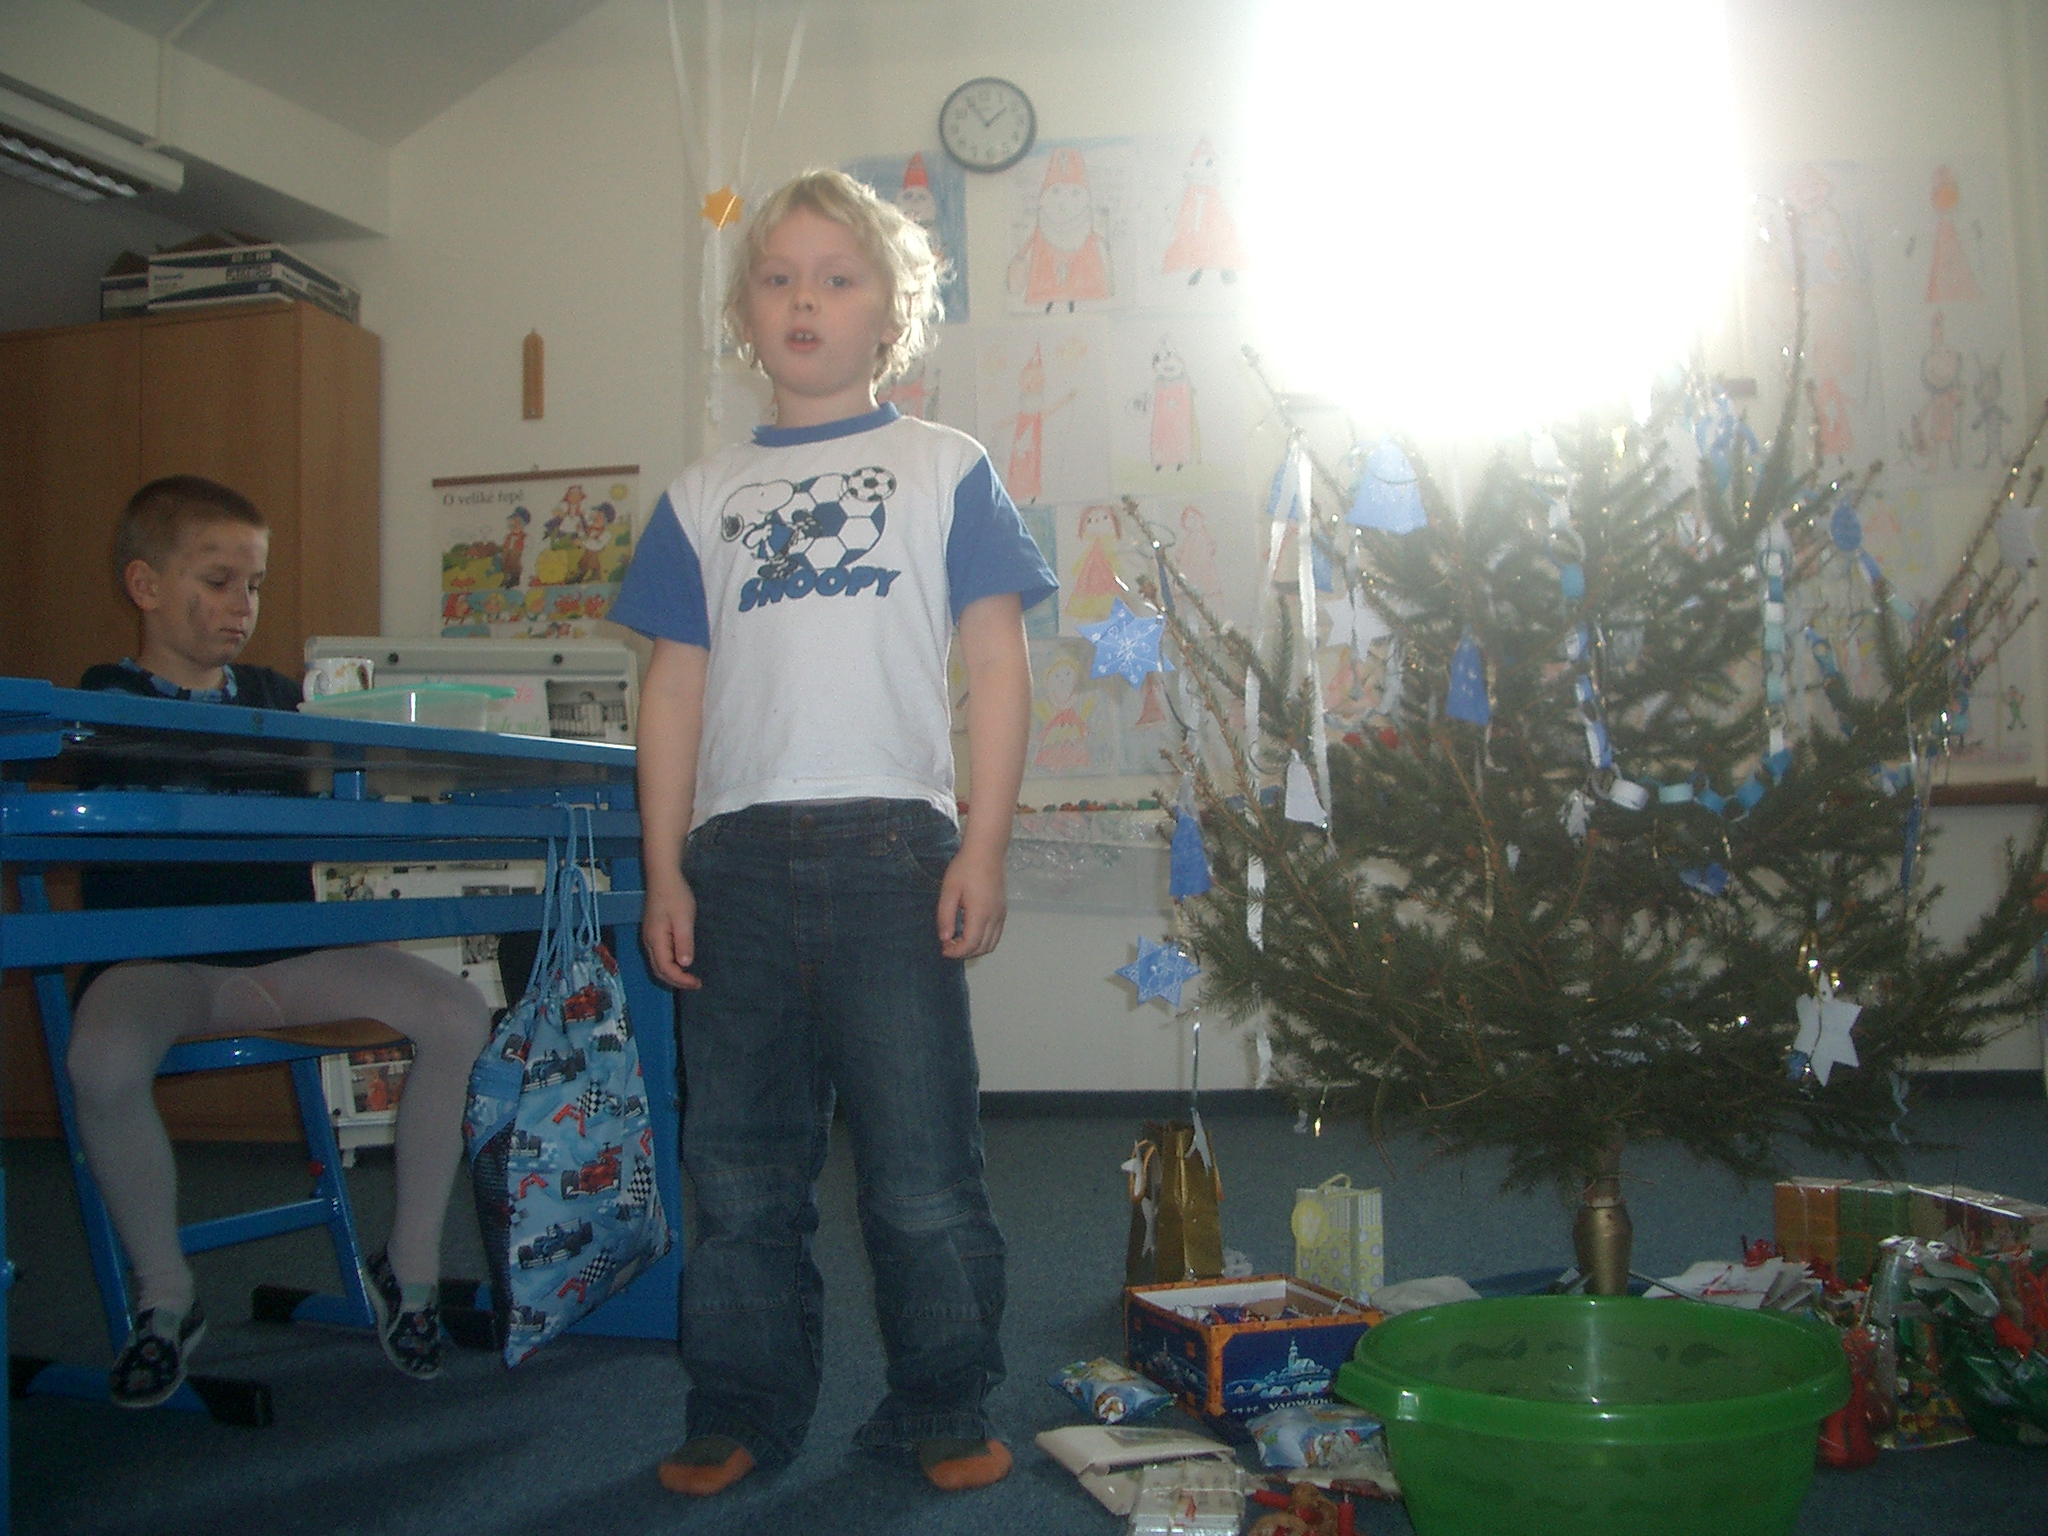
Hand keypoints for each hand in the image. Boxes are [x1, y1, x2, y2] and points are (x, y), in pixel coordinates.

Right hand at [641, 876, 702, 989]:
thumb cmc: (675, 895)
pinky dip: (669, 965)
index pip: (665, 969)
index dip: (681, 980)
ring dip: (673, 974)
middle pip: (659, 970)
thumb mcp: (684, 918)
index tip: (697, 983)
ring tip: (690, 978)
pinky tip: (681, 963)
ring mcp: (649, 937)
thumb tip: (685, 964)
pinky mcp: (653, 932)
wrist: (662, 876)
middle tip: (696, 984)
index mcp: (655, 939)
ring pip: (658, 964)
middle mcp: (648, 941)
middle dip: (676, 981)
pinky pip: (659, 956)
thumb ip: (683, 942)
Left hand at [937, 842, 1007, 959]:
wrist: (986, 851)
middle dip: (964, 953)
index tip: (943, 948)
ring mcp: (1001, 914)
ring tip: (958, 940)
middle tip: (948, 945)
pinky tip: (970, 931)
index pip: (970, 945)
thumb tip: (944, 938)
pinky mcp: (1003, 910)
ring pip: (991, 944)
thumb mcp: (949, 891)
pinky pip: (996, 934)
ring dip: (975, 948)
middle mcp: (994, 917)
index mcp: (980, 913)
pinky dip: (984, 941)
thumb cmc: (965, 867)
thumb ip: (945, 916)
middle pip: (982, 948)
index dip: (956, 952)